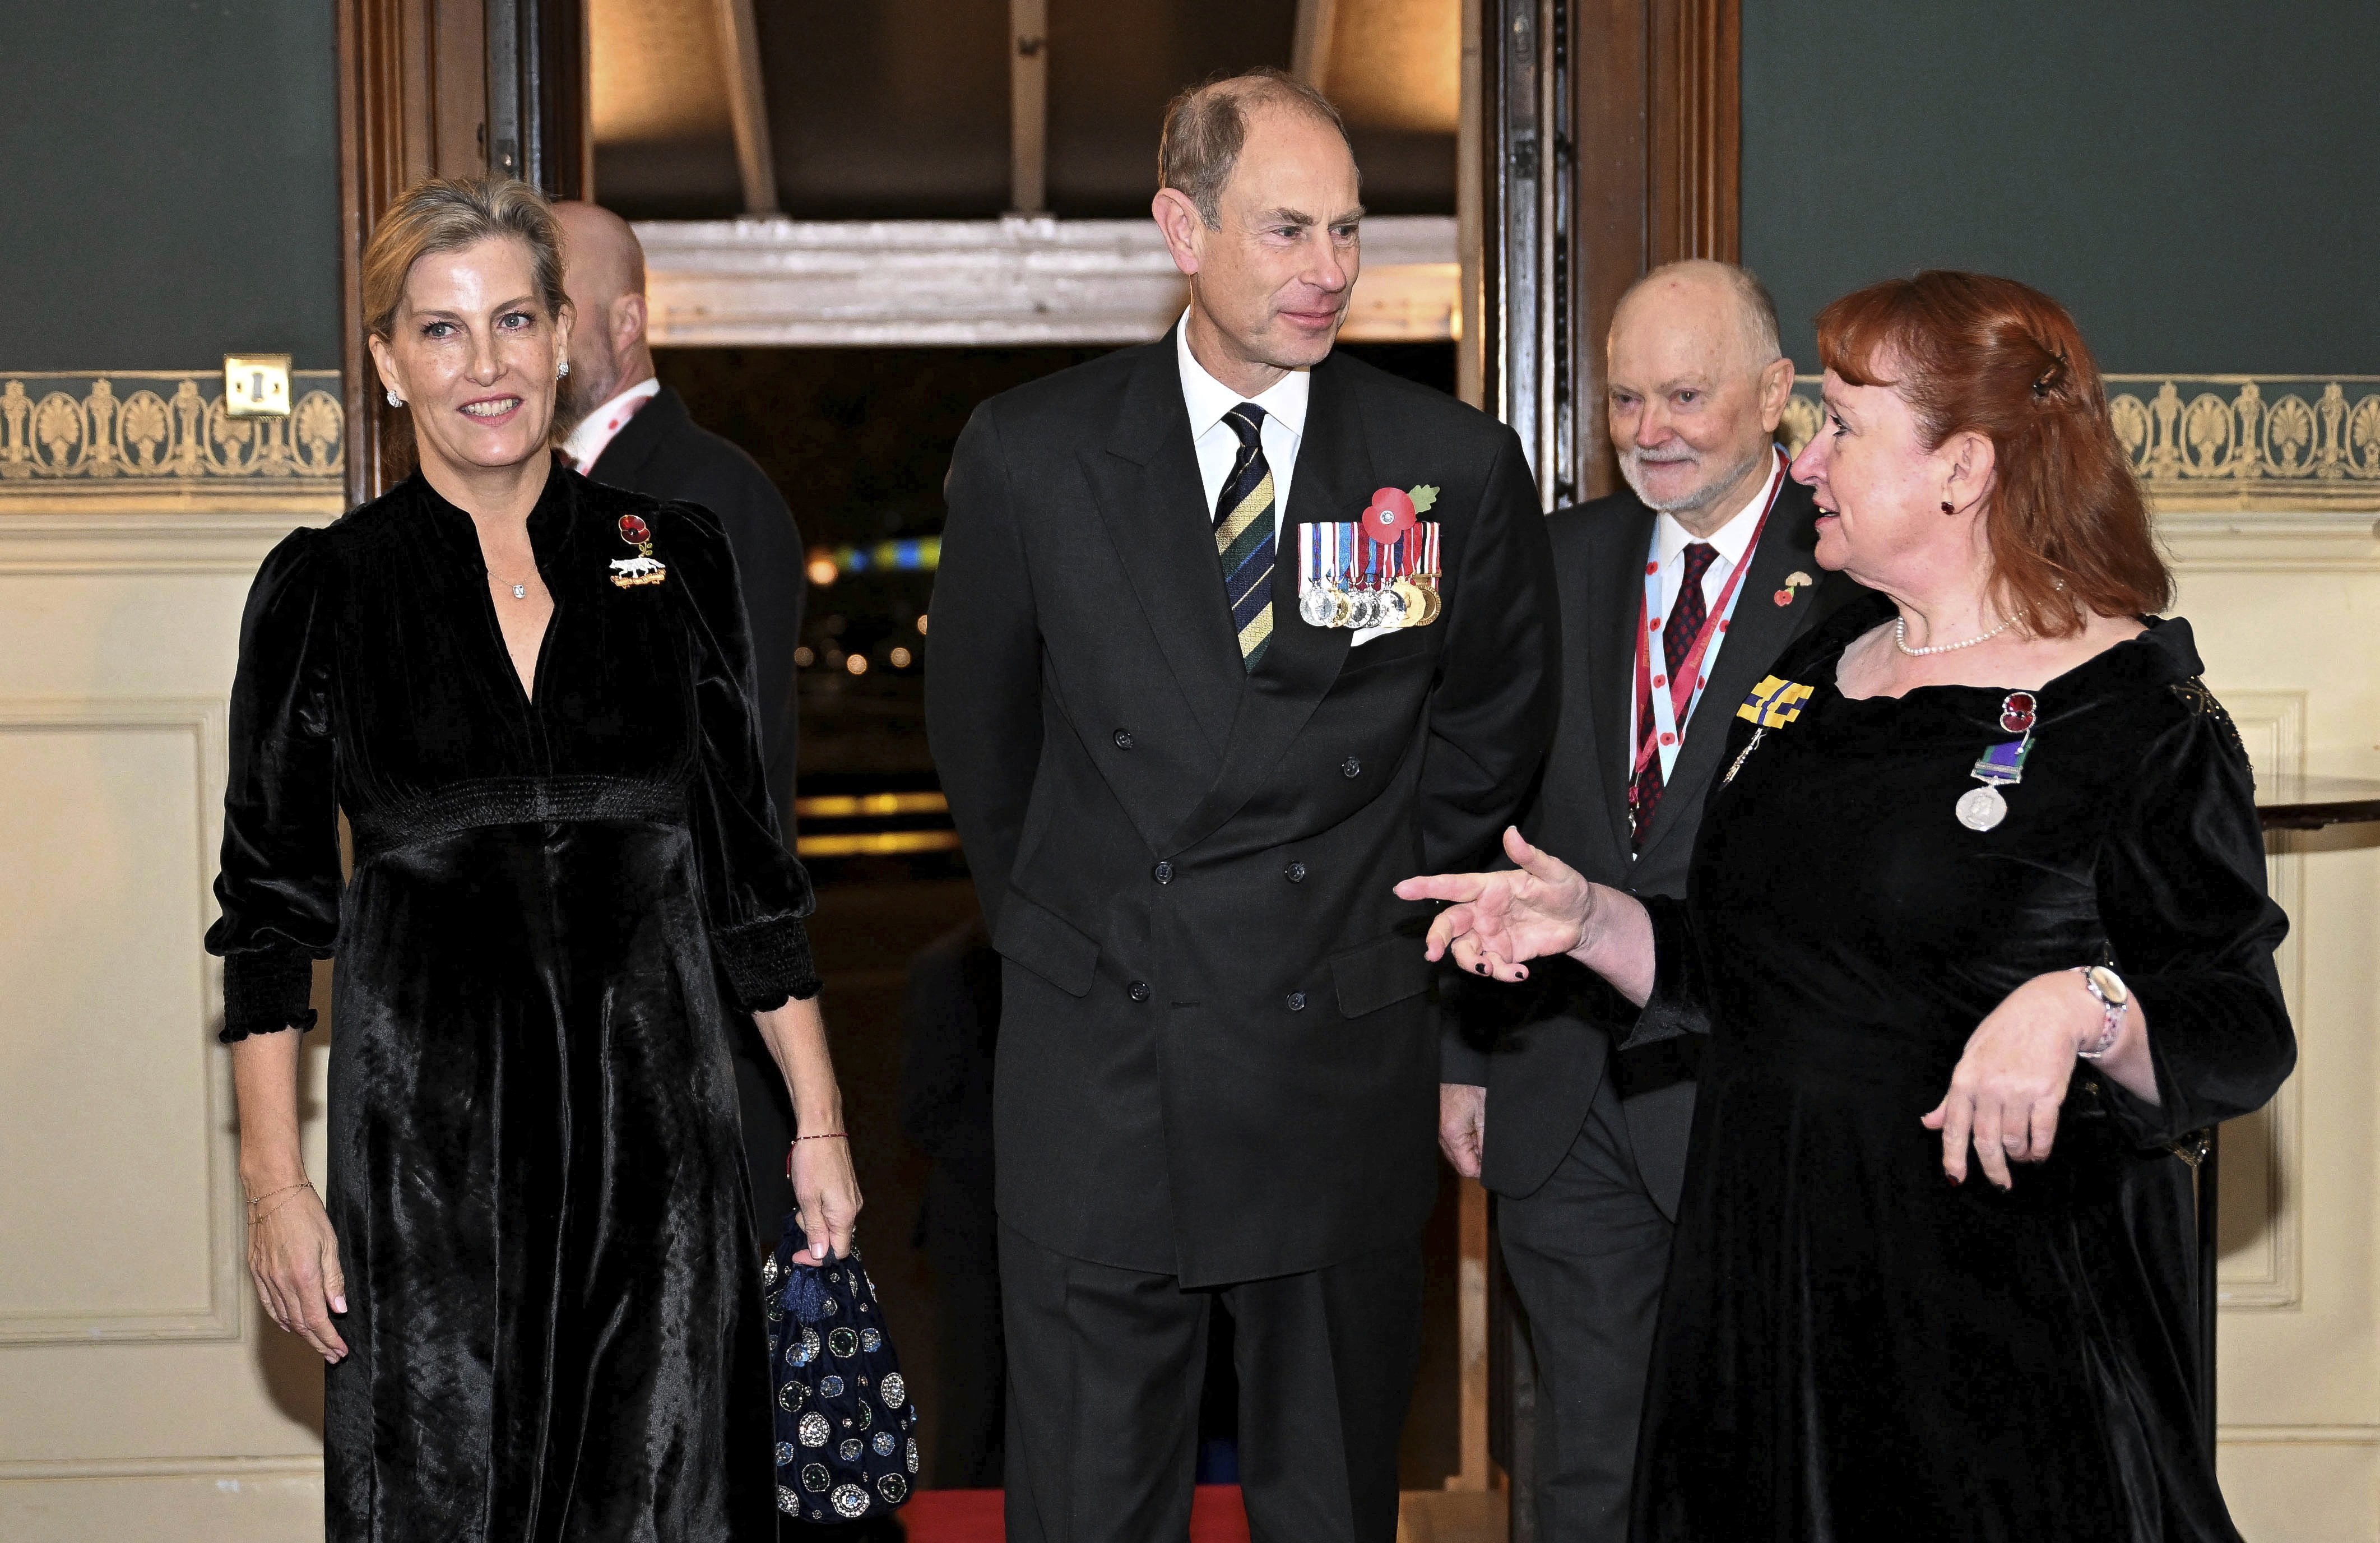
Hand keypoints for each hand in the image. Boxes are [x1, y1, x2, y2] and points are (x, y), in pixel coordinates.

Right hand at [247, 1184, 347, 1362]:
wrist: (273, 1192)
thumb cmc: (305, 1212)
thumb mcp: (330, 1243)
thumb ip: (333, 1278)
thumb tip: (338, 1308)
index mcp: (303, 1275)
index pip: (316, 1319)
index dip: (329, 1339)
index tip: (340, 1351)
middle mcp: (281, 1281)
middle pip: (300, 1323)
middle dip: (318, 1342)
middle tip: (332, 1354)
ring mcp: (265, 1277)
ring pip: (284, 1317)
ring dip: (301, 1334)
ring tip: (316, 1344)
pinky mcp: (256, 1271)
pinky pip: (268, 1304)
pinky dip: (281, 1319)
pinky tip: (290, 1325)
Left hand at [787, 1136, 862, 1265]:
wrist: (822, 1130)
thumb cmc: (813, 1161)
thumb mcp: (807, 1200)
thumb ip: (815, 1230)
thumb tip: (820, 1254)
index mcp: (844, 1215)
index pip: (837, 1252)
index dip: (816, 1258)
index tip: (798, 1255)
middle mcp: (853, 1208)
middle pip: (834, 1238)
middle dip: (813, 1233)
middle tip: (798, 1215)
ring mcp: (852, 1197)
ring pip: (832, 1223)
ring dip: (814, 1219)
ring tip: (803, 1199)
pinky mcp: (847, 1189)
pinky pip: (833, 1209)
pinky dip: (819, 1208)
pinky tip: (811, 1192)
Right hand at [1396, 827, 1593, 982]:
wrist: (1582, 920)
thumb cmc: (1566, 888)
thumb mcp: (1553, 872)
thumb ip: (1530, 856)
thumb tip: (1512, 833)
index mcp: (1489, 887)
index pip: (1453, 885)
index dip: (1426, 886)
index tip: (1402, 889)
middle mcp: (1483, 911)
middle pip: (1449, 923)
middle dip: (1437, 937)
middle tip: (1433, 953)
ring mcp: (1491, 934)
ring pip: (1464, 949)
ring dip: (1470, 962)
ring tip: (1490, 969)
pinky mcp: (1503, 954)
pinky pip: (1490, 966)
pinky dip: (1500, 974)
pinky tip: (1521, 973)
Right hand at [1439, 1083, 1486, 1178]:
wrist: (1456, 1070)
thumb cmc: (1470, 1087)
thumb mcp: (1484, 1115)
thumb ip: (1485, 1142)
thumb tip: (1489, 1163)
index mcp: (1453, 1135)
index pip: (1468, 1169)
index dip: (1483, 1169)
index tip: (1493, 1162)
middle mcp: (1441, 1137)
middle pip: (1460, 1164)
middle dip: (1476, 1160)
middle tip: (1488, 1146)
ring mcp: (1438, 1133)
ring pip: (1456, 1155)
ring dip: (1470, 1151)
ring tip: (1479, 1134)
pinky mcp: (1439, 1128)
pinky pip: (1452, 1144)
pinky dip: (1463, 1142)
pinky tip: (1471, 1130)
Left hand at [1922, 972, 2096, 1187]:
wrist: (2048, 1011)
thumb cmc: (2005, 1033)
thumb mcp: (1970, 1058)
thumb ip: (1952, 1097)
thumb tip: (1929, 1123)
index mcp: (1964, 1079)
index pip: (1954, 1127)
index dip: (1953, 1158)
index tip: (1955, 1179)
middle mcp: (1989, 1088)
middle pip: (1985, 1141)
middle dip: (1992, 1169)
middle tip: (2000, 1185)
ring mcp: (2019, 1091)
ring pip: (2014, 1141)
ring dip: (2018, 1156)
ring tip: (2021, 1156)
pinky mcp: (2049, 1093)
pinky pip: (2042, 1133)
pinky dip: (2040, 1149)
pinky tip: (2038, 1152)